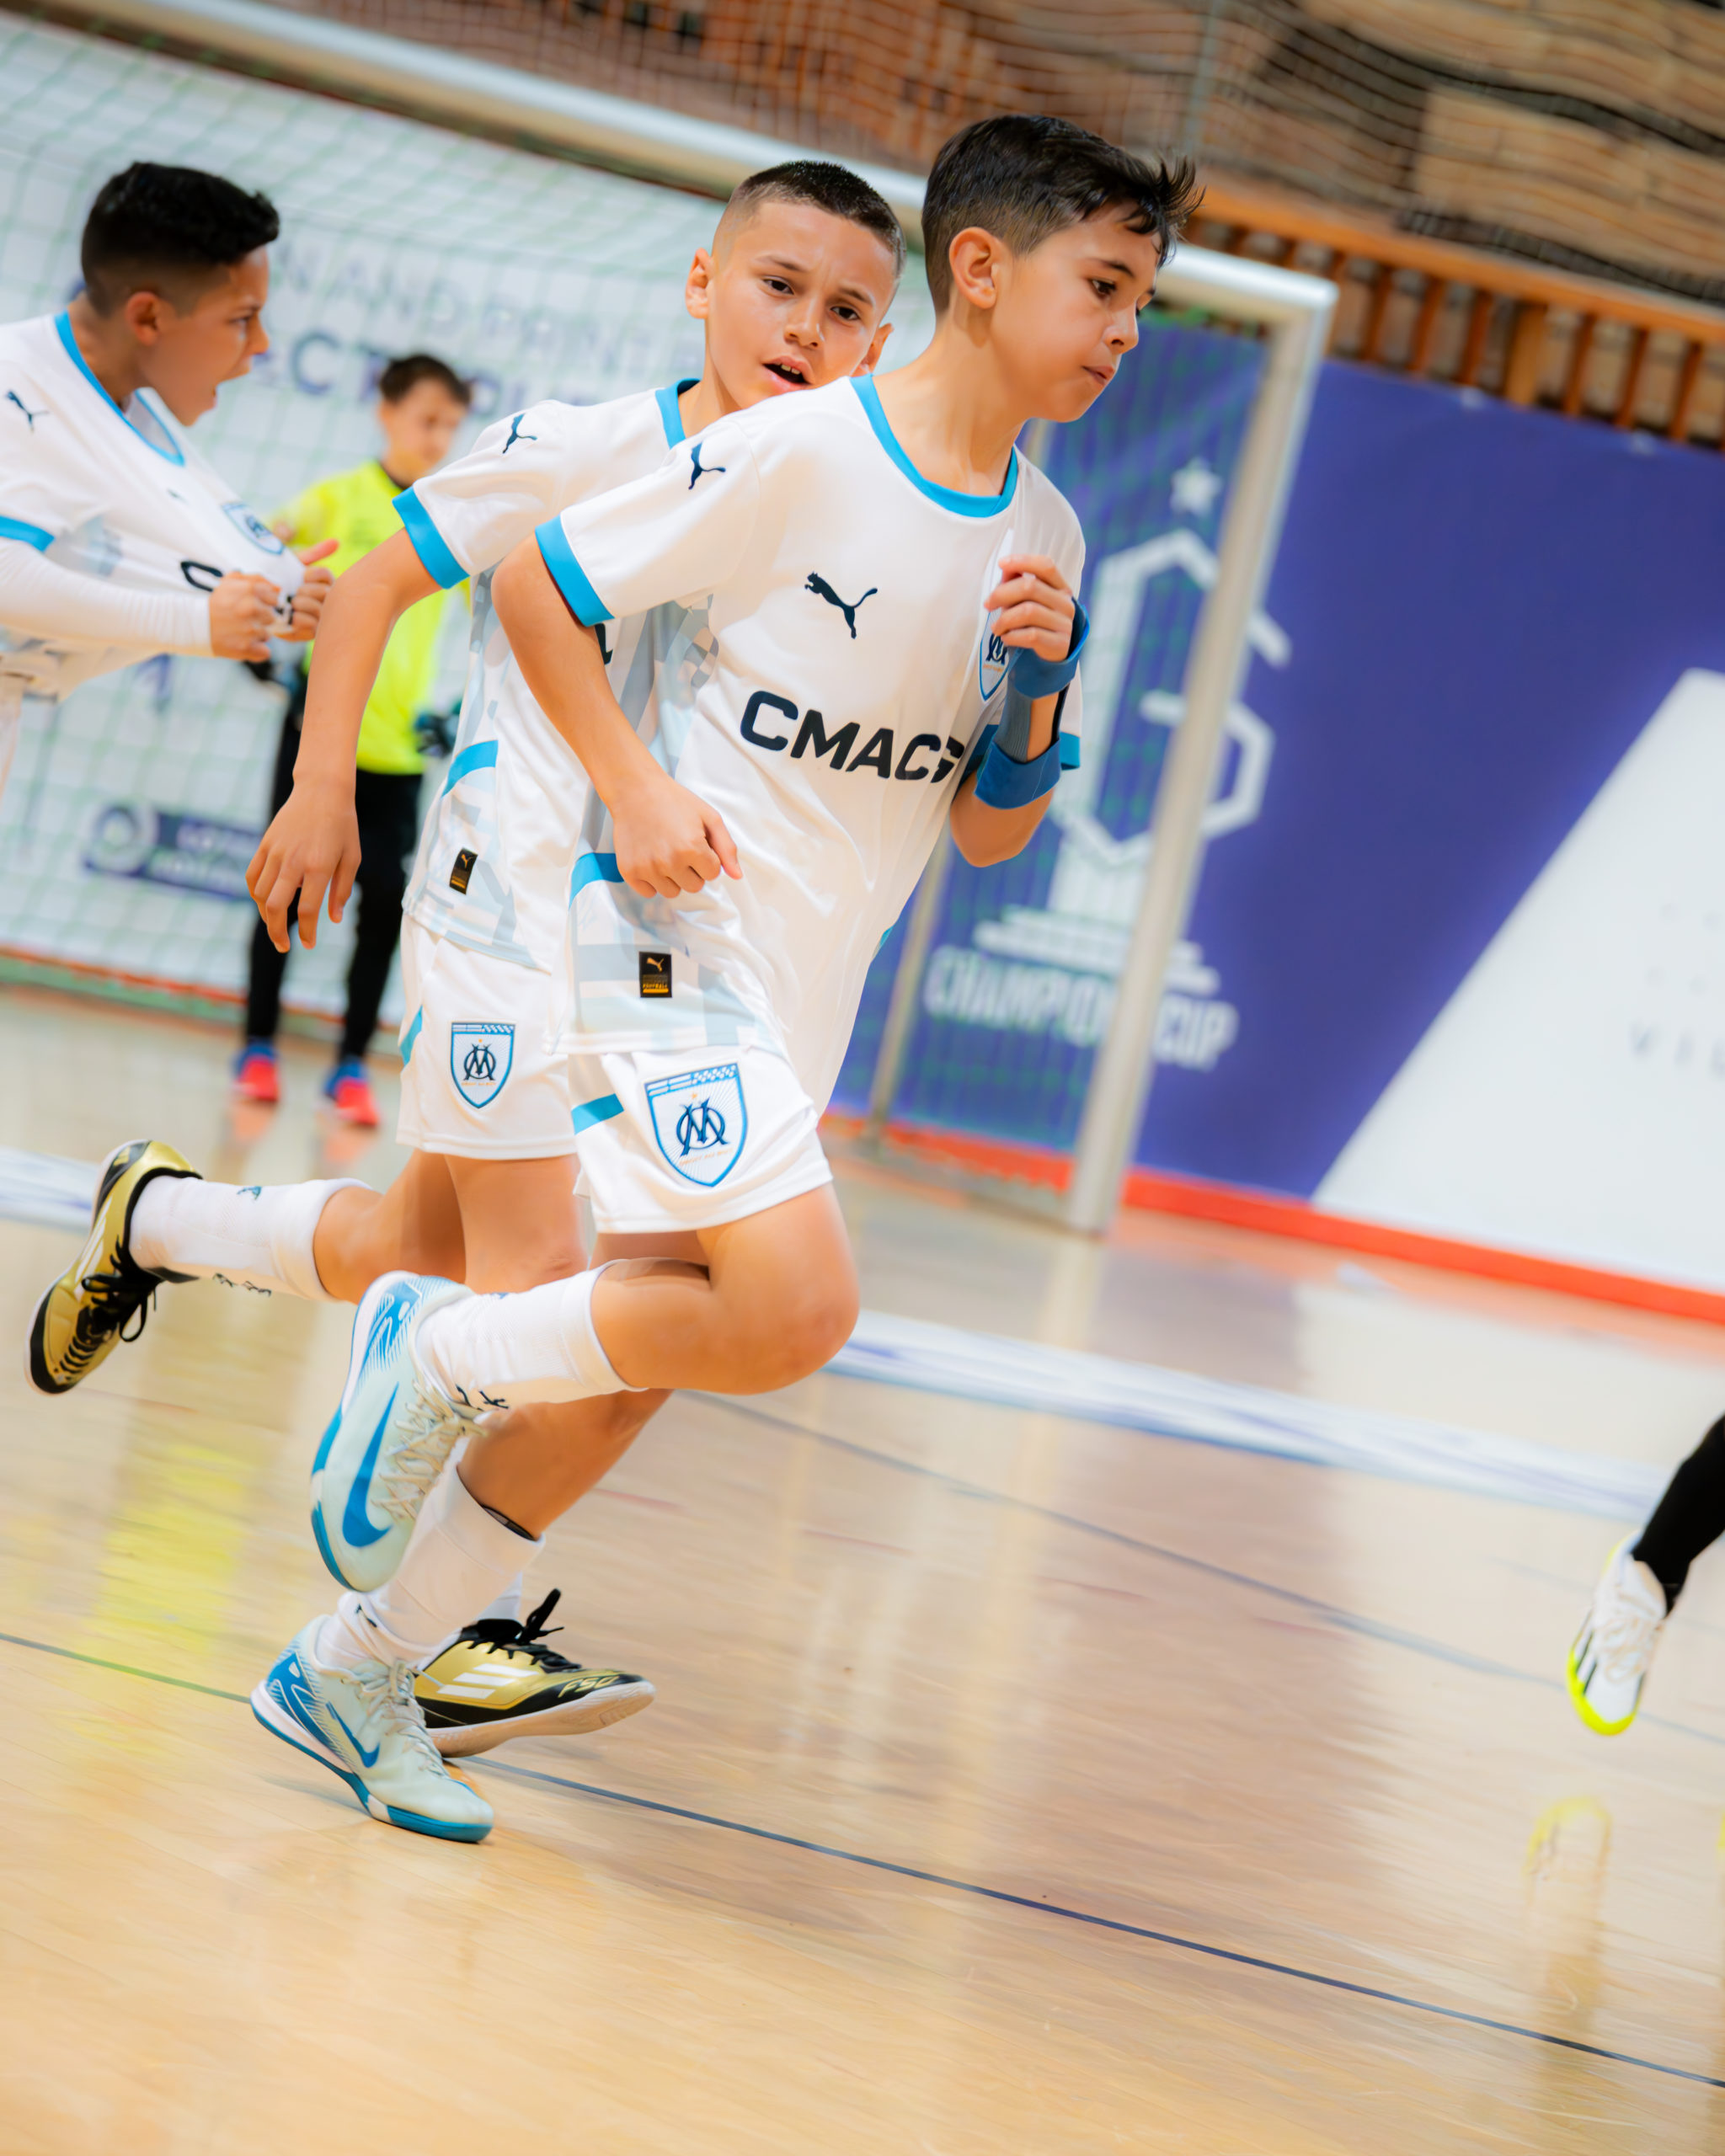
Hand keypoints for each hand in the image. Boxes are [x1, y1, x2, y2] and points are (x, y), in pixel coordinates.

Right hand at [207, 573, 281, 661]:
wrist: (195, 624)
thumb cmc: (217, 604)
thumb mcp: (231, 582)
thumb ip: (256, 580)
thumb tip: (278, 589)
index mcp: (251, 590)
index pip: (274, 600)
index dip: (264, 604)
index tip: (252, 607)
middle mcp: (252, 608)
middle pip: (272, 618)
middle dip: (261, 620)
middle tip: (243, 620)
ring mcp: (250, 629)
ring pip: (268, 635)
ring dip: (257, 636)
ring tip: (240, 632)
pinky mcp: (246, 647)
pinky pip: (265, 652)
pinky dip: (256, 651)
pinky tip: (243, 644)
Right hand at [246, 774, 360, 952]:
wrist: (322, 790)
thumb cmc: (343, 825)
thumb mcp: (352, 858)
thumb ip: (342, 890)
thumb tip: (334, 919)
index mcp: (319, 866)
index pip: (307, 909)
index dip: (306, 931)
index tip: (308, 944)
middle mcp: (294, 861)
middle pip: (276, 906)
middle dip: (276, 931)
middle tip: (283, 945)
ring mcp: (275, 852)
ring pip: (260, 893)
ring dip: (266, 915)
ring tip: (276, 925)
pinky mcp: (264, 844)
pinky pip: (252, 876)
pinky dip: (255, 894)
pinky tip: (265, 903)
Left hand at [281, 539, 338, 642]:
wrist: (255, 604)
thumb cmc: (275, 581)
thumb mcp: (291, 565)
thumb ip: (313, 553)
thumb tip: (336, 542)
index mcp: (321, 583)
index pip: (327, 576)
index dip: (317, 575)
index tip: (303, 575)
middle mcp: (324, 601)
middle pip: (326, 594)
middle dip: (310, 592)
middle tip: (295, 593)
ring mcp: (318, 618)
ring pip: (321, 611)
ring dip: (305, 605)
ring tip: (291, 605)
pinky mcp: (309, 634)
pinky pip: (312, 629)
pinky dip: (301, 622)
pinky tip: (290, 617)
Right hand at [612, 769, 740, 898]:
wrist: (635, 791)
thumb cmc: (674, 802)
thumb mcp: (709, 817)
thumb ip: (726, 848)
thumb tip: (737, 876)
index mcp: (692, 848)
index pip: (712, 874)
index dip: (706, 858)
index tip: (695, 842)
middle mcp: (669, 861)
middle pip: (694, 886)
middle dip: (691, 870)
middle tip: (679, 846)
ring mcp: (648, 868)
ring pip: (672, 892)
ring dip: (672, 877)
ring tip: (664, 852)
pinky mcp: (629, 871)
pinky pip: (649, 893)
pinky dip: (651, 881)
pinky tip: (649, 859)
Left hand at [986, 553, 1074, 663]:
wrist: (1051, 654)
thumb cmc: (1036, 623)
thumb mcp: (1027, 601)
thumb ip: (1017, 583)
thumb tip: (1005, 569)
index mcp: (1060, 587)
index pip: (1046, 566)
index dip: (1023, 561)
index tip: (1001, 564)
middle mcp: (1065, 603)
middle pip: (1030, 587)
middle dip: (1002, 593)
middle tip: (988, 604)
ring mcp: (1064, 623)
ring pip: (1028, 612)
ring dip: (1005, 619)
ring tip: (996, 627)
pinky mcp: (1060, 643)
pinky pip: (1031, 635)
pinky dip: (1012, 636)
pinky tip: (1006, 638)